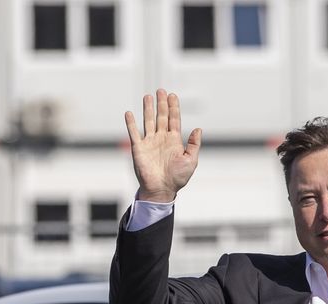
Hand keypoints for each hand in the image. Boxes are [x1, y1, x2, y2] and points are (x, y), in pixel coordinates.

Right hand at [124, 88, 201, 202]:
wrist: (162, 189)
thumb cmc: (177, 177)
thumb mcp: (191, 160)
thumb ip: (194, 144)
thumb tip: (198, 129)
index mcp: (174, 141)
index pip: (173, 120)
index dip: (173, 108)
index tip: (173, 95)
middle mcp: (161, 139)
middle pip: (161, 117)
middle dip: (161, 104)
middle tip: (161, 90)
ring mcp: (149, 142)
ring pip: (148, 121)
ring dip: (147, 109)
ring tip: (148, 96)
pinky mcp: (138, 148)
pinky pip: (134, 133)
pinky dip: (131, 123)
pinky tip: (129, 113)